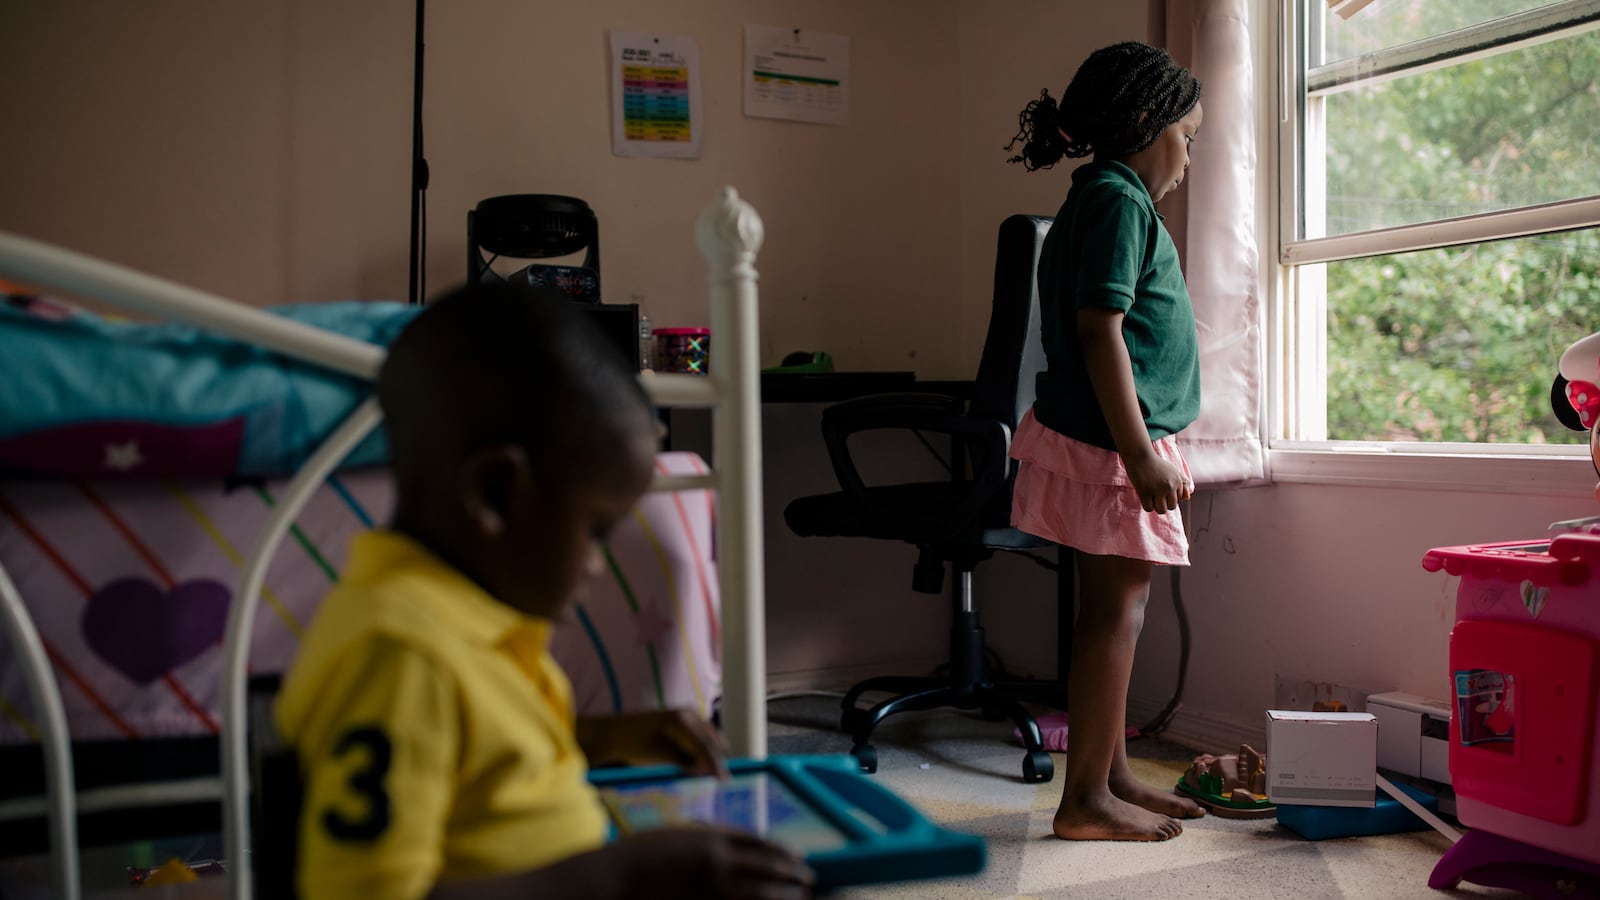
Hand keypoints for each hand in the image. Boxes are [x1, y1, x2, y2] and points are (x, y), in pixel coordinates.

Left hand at [577, 709, 728, 777]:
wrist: (613, 733)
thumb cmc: (633, 744)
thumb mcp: (660, 756)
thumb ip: (684, 761)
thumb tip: (706, 770)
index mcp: (682, 720)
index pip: (705, 746)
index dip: (715, 764)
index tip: (724, 781)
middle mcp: (689, 714)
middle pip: (713, 740)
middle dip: (716, 760)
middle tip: (720, 781)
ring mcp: (687, 717)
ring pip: (709, 739)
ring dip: (710, 756)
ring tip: (711, 776)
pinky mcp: (683, 724)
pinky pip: (700, 739)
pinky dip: (702, 752)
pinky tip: (699, 766)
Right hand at [611, 825, 814, 899]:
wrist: (619, 876)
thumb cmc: (645, 851)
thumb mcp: (683, 833)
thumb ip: (712, 838)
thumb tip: (742, 846)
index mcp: (713, 840)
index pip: (760, 843)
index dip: (782, 850)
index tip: (797, 856)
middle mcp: (719, 865)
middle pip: (767, 868)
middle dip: (792, 874)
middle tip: (810, 878)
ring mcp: (713, 891)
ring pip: (761, 894)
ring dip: (784, 894)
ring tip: (799, 896)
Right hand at [1123, 450, 1190, 513]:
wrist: (1140, 456)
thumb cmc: (1156, 464)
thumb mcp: (1173, 471)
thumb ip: (1183, 483)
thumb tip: (1187, 498)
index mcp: (1177, 481)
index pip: (1179, 500)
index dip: (1170, 497)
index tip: (1163, 490)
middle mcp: (1169, 486)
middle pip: (1171, 507)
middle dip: (1164, 504)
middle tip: (1156, 495)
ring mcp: (1157, 490)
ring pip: (1161, 510)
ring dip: (1156, 506)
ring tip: (1151, 497)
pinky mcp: (1145, 492)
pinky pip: (1149, 508)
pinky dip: (1147, 505)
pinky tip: (1145, 497)